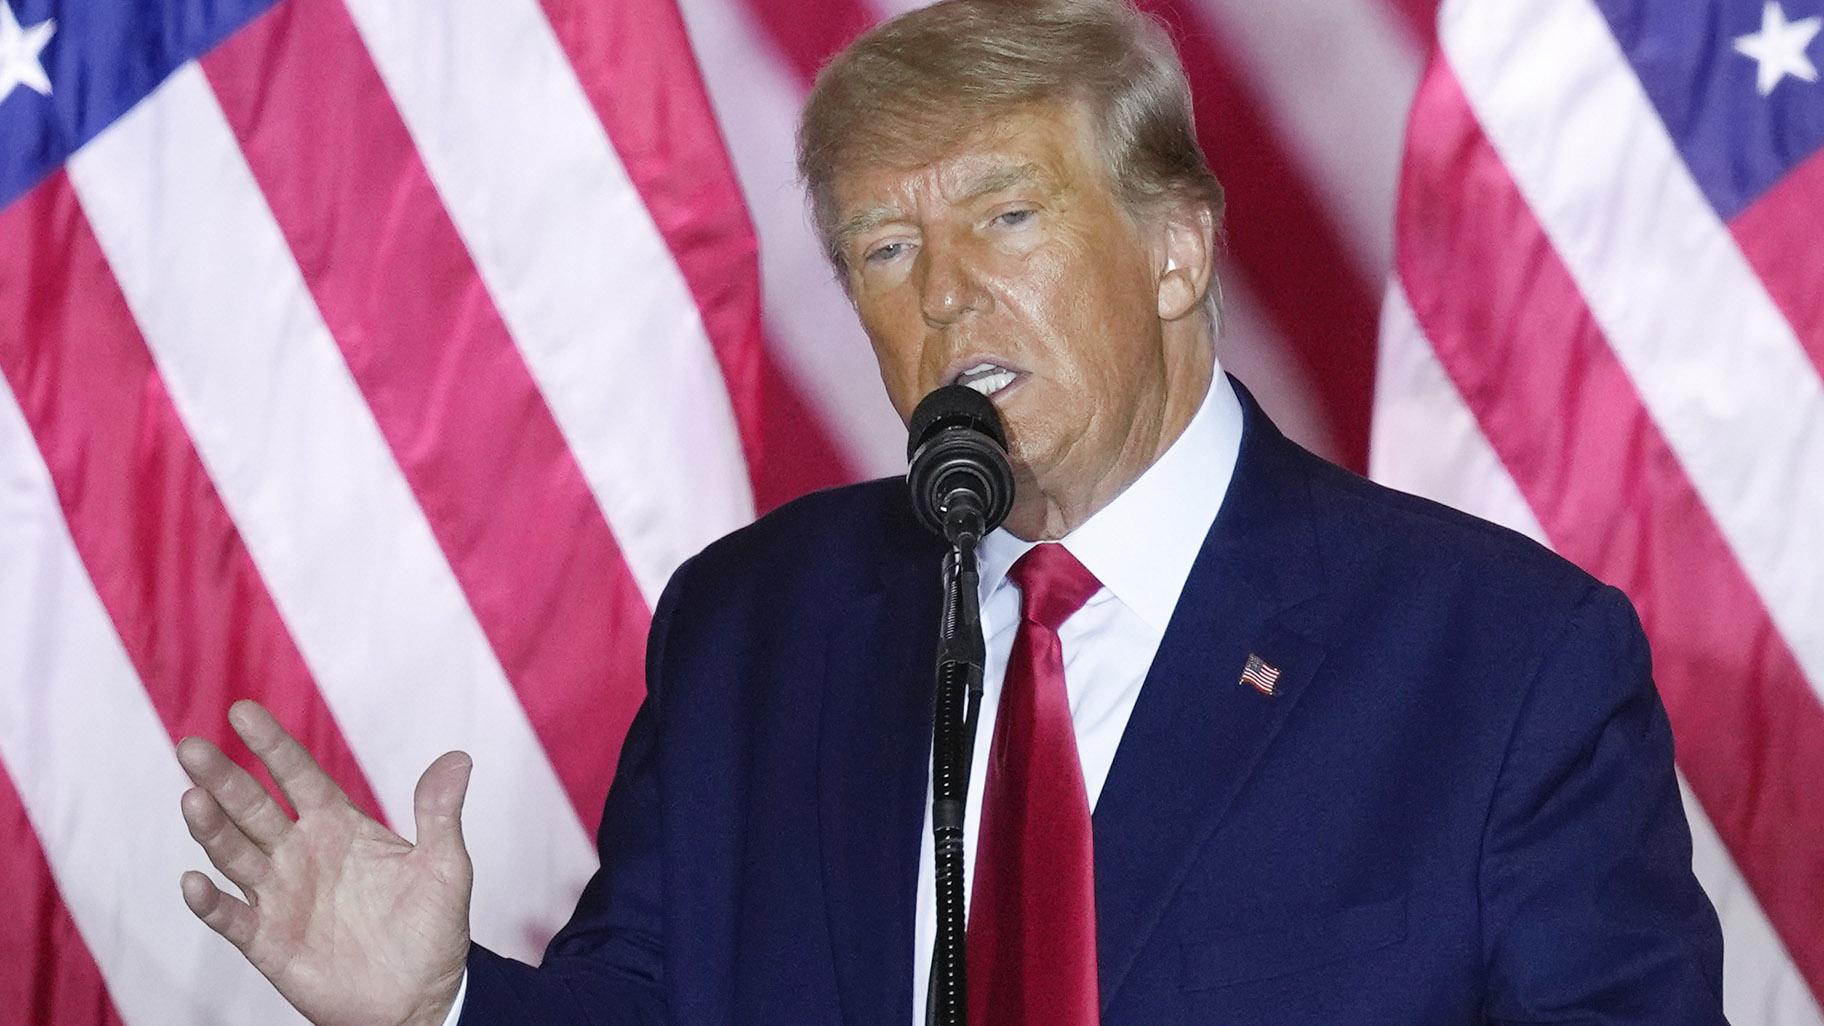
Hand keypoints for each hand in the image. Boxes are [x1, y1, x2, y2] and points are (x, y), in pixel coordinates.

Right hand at [177, 700, 472, 1025]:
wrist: (422, 997)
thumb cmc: (433, 928)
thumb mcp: (445, 866)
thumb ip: (440, 813)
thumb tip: (458, 758)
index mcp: (339, 826)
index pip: (297, 775)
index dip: (272, 745)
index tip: (242, 711)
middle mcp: (301, 853)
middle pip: (253, 807)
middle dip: (223, 778)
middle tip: (191, 746)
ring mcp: (280, 896)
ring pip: (235, 854)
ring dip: (211, 828)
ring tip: (192, 797)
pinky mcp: (268, 941)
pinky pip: (232, 918)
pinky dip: (210, 902)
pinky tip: (194, 881)